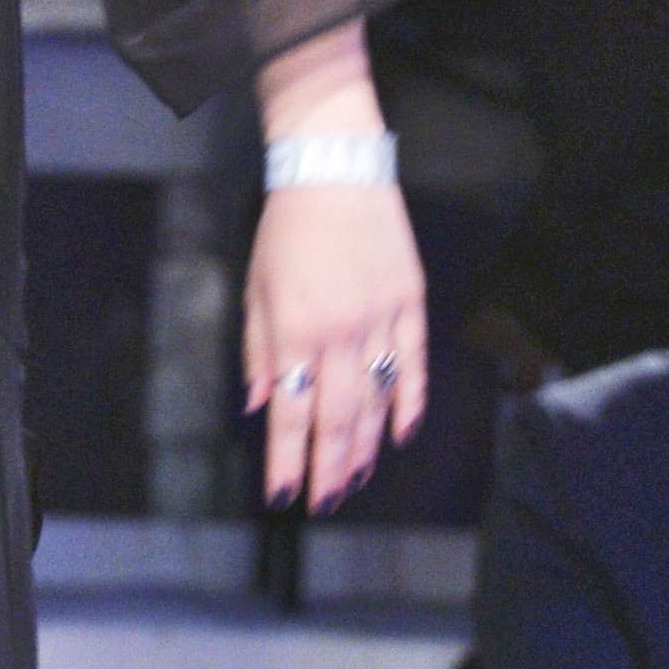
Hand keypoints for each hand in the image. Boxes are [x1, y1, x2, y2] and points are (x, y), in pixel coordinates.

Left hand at [242, 178, 426, 514]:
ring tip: (355, 478)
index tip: (284, 494)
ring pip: (376, 400)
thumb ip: (258, 350)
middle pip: (337, 418)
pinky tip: (400, 434)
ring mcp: (379, 319)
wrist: (334, 170)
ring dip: (366, 446)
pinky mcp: (409, 302)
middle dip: (329, 466)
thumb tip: (260, 403)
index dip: (287, 461)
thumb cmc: (287, 228)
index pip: (290, 413)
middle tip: (325, 499)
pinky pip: (412, 365)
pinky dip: (409, 403)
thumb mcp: (256, 289)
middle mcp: (338, 333)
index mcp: (294, 331)